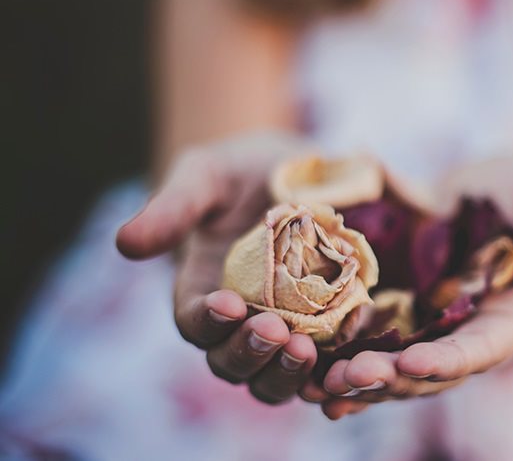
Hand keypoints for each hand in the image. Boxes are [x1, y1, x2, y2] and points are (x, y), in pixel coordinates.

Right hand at [116, 134, 318, 403]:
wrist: (294, 174)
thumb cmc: (240, 172)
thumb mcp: (206, 177)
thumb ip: (173, 207)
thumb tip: (125, 242)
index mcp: (202, 294)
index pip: (194, 324)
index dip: (206, 322)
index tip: (227, 303)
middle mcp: (239, 325)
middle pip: (233, 364)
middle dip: (249, 354)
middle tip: (275, 331)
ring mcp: (283, 334)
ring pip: (275, 379)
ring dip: (287, 374)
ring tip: (307, 350)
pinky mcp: (324, 333)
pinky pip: (325, 369)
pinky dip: (331, 377)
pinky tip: (348, 365)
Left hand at [302, 156, 512, 418]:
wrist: (479, 198)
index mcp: (510, 317)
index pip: (484, 347)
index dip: (451, 359)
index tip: (413, 361)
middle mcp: (468, 338)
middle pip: (432, 371)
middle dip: (392, 379)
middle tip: (349, 376)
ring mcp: (431, 334)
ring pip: (396, 371)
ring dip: (360, 383)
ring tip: (319, 384)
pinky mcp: (400, 324)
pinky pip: (372, 352)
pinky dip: (343, 367)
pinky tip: (309, 377)